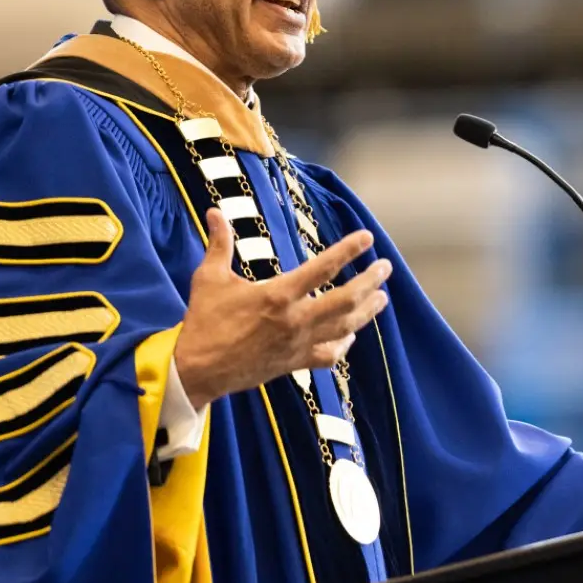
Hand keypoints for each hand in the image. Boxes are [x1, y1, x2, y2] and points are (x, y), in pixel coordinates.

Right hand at [173, 209, 391, 407]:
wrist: (196, 371)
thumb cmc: (203, 321)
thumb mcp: (208, 278)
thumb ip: (219, 243)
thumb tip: (215, 211)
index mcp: (277, 295)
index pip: (322, 268)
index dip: (348, 250)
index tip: (367, 237)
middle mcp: (295, 321)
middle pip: (347, 300)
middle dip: (370, 282)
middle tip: (385, 267)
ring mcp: (299, 344)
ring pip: (346, 328)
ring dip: (367, 312)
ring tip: (382, 298)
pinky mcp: (295, 364)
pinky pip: (330, 355)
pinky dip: (344, 344)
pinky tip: (351, 335)